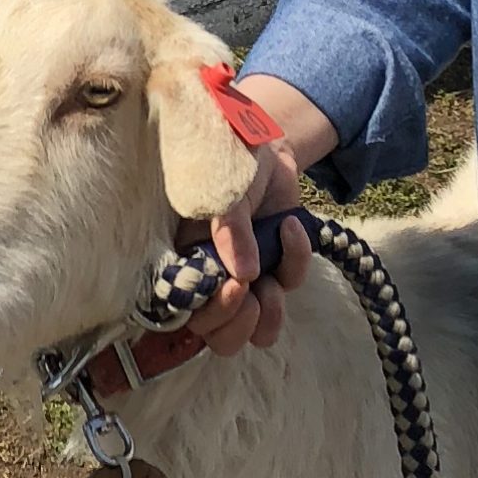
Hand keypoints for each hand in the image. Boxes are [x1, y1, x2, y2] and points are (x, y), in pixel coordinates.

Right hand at [188, 76, 336, 356]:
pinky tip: (290, 226)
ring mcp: (244, 278)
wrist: (261, 140)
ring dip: (268, 315)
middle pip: (218, 336)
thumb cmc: (225, 159)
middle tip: (251, 290)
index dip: (210, 313)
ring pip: (255, 332)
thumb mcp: (221, 188)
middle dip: (237, 323)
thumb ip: (229, 230)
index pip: (185, 314)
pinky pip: (289, 284)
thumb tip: (244, 276)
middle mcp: (209, 280)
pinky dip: (295, 260)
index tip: (234, 287)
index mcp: (182, 263)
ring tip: (272, 282)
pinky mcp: (276, 268)